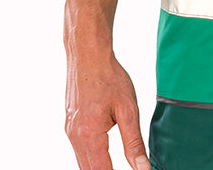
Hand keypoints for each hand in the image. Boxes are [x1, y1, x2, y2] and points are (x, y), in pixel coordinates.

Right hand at [65, 51, 150, 169]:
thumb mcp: (128, 109)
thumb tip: (142, 168)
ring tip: (114, 165)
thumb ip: (134, 142)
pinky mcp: (69, 124)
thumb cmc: (109, 77)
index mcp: (90, 136)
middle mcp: (75, 137)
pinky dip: (90, 156)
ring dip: (98, 167)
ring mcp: (69, 131)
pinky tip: (102, 152)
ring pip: (82, 162)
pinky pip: (79, 150)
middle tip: (126, 169)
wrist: (88, 55)